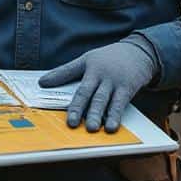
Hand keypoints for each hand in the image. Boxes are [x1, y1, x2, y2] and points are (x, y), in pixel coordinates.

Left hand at [39, 35, 159, 132]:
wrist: (139, 51)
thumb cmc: (109, 58)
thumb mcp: (86, 60)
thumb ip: (65, 71)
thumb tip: (42, 82)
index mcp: (89, 68)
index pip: (74, 81)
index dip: (62, 90)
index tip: (51, 99)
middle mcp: (101, 75)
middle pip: (89, 94)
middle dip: (80, 109)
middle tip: (73, 124)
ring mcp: (115, 82)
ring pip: (104, 100)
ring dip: (98, 115)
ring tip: (92, 129)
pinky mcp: (127, 88)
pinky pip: (120, 104)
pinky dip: (115, 116)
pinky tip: (112, 127)